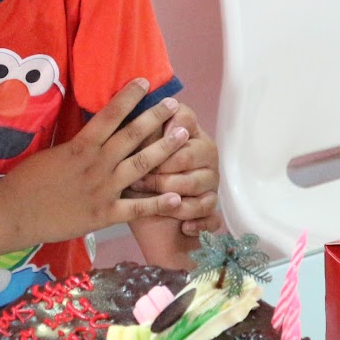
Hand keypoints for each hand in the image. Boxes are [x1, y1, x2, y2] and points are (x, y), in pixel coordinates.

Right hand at [10, 79, 191, 244]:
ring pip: (141, 165)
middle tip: (176, 106)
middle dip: (156, 118)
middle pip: (132, 136)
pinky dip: (157, 204)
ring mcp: (103, 189)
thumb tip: (93, 129)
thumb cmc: (27, 181)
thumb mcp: (51, 153)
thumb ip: (76, 144)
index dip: (129, 97)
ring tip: (183, 137)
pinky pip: (136, 208)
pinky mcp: (104, 214)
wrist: (14, 213)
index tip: (145, 82)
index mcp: (81, 146)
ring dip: (165, 150)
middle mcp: (96, 164)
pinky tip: (176, 197)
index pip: (109, 115)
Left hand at [130, 100, 222, 236]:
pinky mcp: (211, 211)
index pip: (184, 120)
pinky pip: (211, 216)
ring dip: (171, 194)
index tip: (141, 144)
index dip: (161, 132)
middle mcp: (204, 155)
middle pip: (186, 156)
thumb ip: (136, 133)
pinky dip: (198, 222)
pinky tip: (185, 226)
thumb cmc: (136, 177)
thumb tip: (127, 112)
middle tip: (137, 179)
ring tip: (152, 201)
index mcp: (188, 134)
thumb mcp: (133, 152)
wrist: (146, 219)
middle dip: (160, 169)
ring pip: (196, 186)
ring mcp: (210, 184)